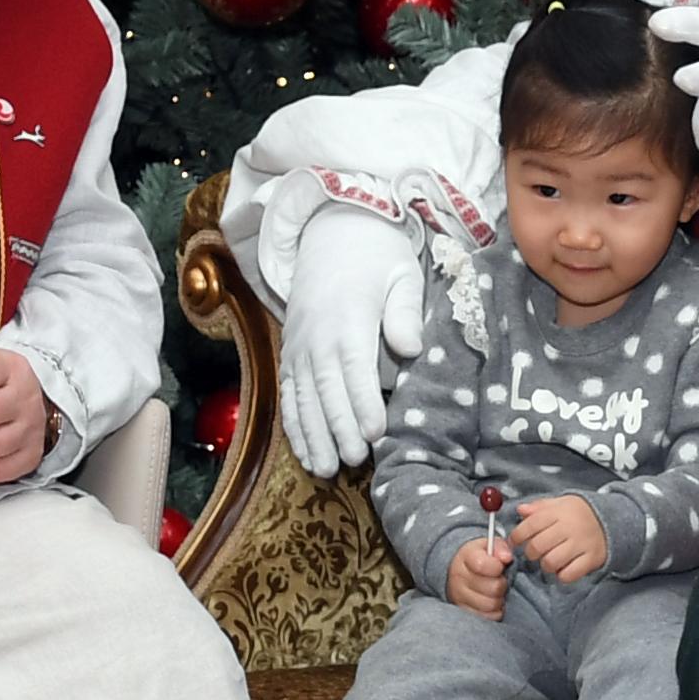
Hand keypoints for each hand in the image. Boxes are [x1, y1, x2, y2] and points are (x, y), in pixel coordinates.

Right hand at [282, 207, 427, 477]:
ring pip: (302, 398)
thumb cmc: (378, 255)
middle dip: (339, 428)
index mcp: (350, 317)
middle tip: (354, 461)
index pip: (355, 367)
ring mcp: (299, 345)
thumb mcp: (403, 272)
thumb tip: (410, 348)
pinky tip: (304, 451)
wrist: (332, 230)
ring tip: (325, 469)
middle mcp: (318, 335)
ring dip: (312, 436)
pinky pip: (288, 393)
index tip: (375, 434)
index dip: (363, 403)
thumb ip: (405, 311)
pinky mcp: (290, 351)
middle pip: (326, 389)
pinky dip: (293, 424)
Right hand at [445, 534, 512, 620]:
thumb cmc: (480, 557)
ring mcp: (459, 596)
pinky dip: (494, 611)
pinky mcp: (463, 611)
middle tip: (500, 580)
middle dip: (502, 584)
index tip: (499, 566)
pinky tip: (491, 601)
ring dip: (499, 599)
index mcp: (466, 557)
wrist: (460, 569)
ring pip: (491, 604)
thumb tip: (507, 557)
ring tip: (496, 591)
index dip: (497, 567)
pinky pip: (487, 617)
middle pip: (493, 588)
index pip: (482, 565)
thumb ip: (501, 548)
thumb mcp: (490, 546)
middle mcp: (459, 577)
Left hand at [512, 495, 610, 584]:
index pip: (531, 524)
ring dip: (546, 565)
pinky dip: (562, 575)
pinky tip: (564, 568)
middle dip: (530, 553)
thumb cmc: (580, 514)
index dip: (517, 535)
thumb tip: (520, 510)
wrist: (613, 520)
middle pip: (538, 546)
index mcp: (559, 512)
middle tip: (534, 553)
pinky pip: (568, 574)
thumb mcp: (561, 504)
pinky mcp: (591, 559)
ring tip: (550, 560)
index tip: (515, 541)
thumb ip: (540, 507)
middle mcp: (570, 527)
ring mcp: (582, 544)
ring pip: (551, 562)